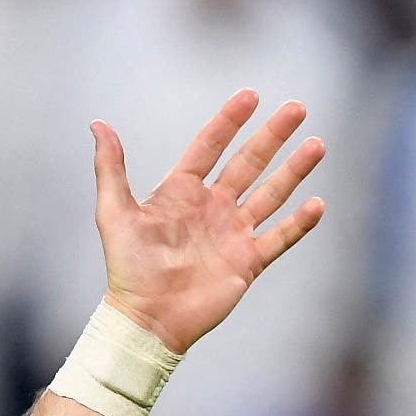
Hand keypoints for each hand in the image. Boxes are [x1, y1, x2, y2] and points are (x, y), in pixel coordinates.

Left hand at [92, 90, 324, 354]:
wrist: (147, 319)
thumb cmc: (127, 268)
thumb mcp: (114, 213)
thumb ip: (111, 168)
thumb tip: (97, 124)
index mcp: (181, 193)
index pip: (209, 147)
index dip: (229, 121)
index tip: (250, 95)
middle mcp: (210, 208)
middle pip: (248, 163)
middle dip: (273, 136)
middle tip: (297, 108)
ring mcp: (231, 234)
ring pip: (270, 194)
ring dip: (294, 170)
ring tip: (317, 144)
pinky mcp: (247, 262)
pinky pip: (279, 238)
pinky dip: (298, 223)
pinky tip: (317, 204)